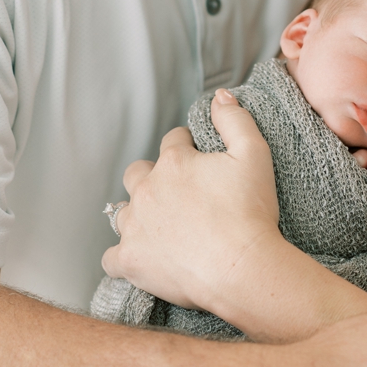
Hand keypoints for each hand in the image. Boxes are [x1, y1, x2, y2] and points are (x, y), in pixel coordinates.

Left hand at [103, 90, 280, 316]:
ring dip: (137, 216)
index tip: (200, 163)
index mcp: (173, 162)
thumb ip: (235, 120)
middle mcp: (146, 190)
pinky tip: (139, 260)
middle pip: (137, 173)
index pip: (173, 142)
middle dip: (152, 178)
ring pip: (122, 213)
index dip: (188, 148)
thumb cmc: (251, 213)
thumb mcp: (254, 155)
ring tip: (161, 229)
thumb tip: (220, 97)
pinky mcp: (130, 260)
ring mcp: (134, 226)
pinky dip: (123, 258)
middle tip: (178, 197)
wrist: (244, 269)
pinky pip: (112, 258)